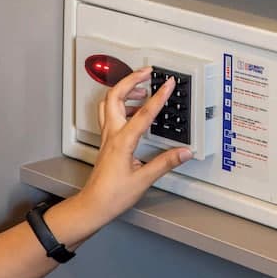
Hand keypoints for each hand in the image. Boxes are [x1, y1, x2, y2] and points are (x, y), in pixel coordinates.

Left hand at [56, 67, 191, 242]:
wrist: (92, 206)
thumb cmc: (112, 196)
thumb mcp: (143, 180)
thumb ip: (165, 163)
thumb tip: (184, 152)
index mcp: (122, 141)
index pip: (144, 112)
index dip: (158, 96)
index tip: (168, 84)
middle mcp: (112, 134)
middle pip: (115, 95)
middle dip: (131, 79)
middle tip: (147, 72)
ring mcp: (107, 136)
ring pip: (109, 102)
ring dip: (124, 89)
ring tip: (141, 86)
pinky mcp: (107, 141)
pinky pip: (110, 113)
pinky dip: (121, 104)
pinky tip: (133, 109)